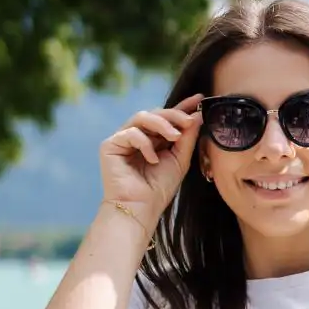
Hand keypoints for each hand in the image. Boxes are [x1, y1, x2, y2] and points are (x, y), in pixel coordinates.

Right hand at [99, 94, 203, 226]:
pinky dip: (145, 143)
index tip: (199, 99)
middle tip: (189, 121)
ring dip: (161, 124)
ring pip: (142, 117)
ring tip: (174, 137)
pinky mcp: (110, 145)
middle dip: (174, 115)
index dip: (182, 107)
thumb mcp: (179, 161)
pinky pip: (130, 133)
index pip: (166, 118)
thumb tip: (198, 115)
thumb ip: (187, 138)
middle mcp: (136, 137)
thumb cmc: (158, 191)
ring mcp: (122, 140)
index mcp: (153, 140)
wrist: (140, 209)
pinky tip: (153, 160)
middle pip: (155, 113)